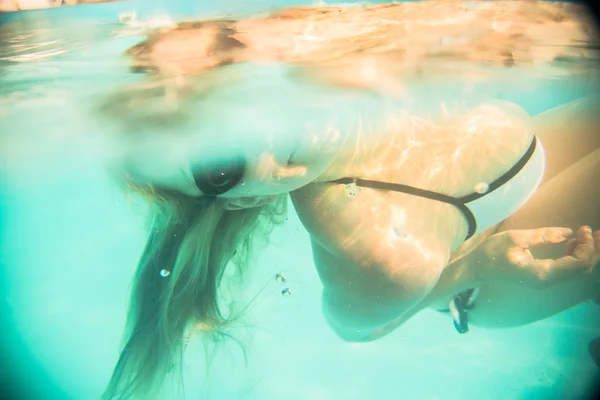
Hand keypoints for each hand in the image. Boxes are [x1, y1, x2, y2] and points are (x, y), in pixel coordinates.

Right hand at [476, 226, 598, 288]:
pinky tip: (571, 243)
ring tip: (586, 234)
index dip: (587, 246)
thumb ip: (544, 236)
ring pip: (577, 271)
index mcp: (541, 273)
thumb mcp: (516, 238)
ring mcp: (545, 282)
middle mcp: (546, 281)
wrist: (477, 269)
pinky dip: (575, 257)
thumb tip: (569, 233)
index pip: (577, 263)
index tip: (584, 228)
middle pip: (582, 269)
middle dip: (593, 250)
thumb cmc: (492, 252)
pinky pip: (567, 271)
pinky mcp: (543, 278)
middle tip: (595, 231)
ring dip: (585, 253)